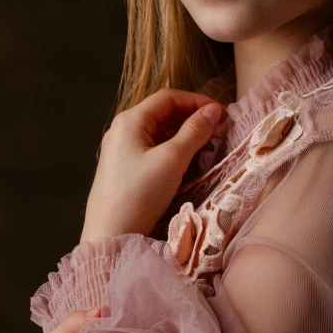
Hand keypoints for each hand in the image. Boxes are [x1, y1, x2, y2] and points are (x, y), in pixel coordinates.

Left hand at [81, 88, 225, 243]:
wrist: (110, 234)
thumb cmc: (140, 193)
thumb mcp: (172, 159)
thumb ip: (194, 132)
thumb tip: (213, 111)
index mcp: (130, 120)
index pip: (168, 98)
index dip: (197, 101)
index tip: (221, 114)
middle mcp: (123, 130)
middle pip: (164, 113)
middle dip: (193, 118)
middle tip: (220, 129)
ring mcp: (123, 150)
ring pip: (160, 133)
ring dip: (186, 134)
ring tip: (210, 144)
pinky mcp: (126, 169)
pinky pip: (154, 149)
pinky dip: (174, 149)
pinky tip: (189, 159)